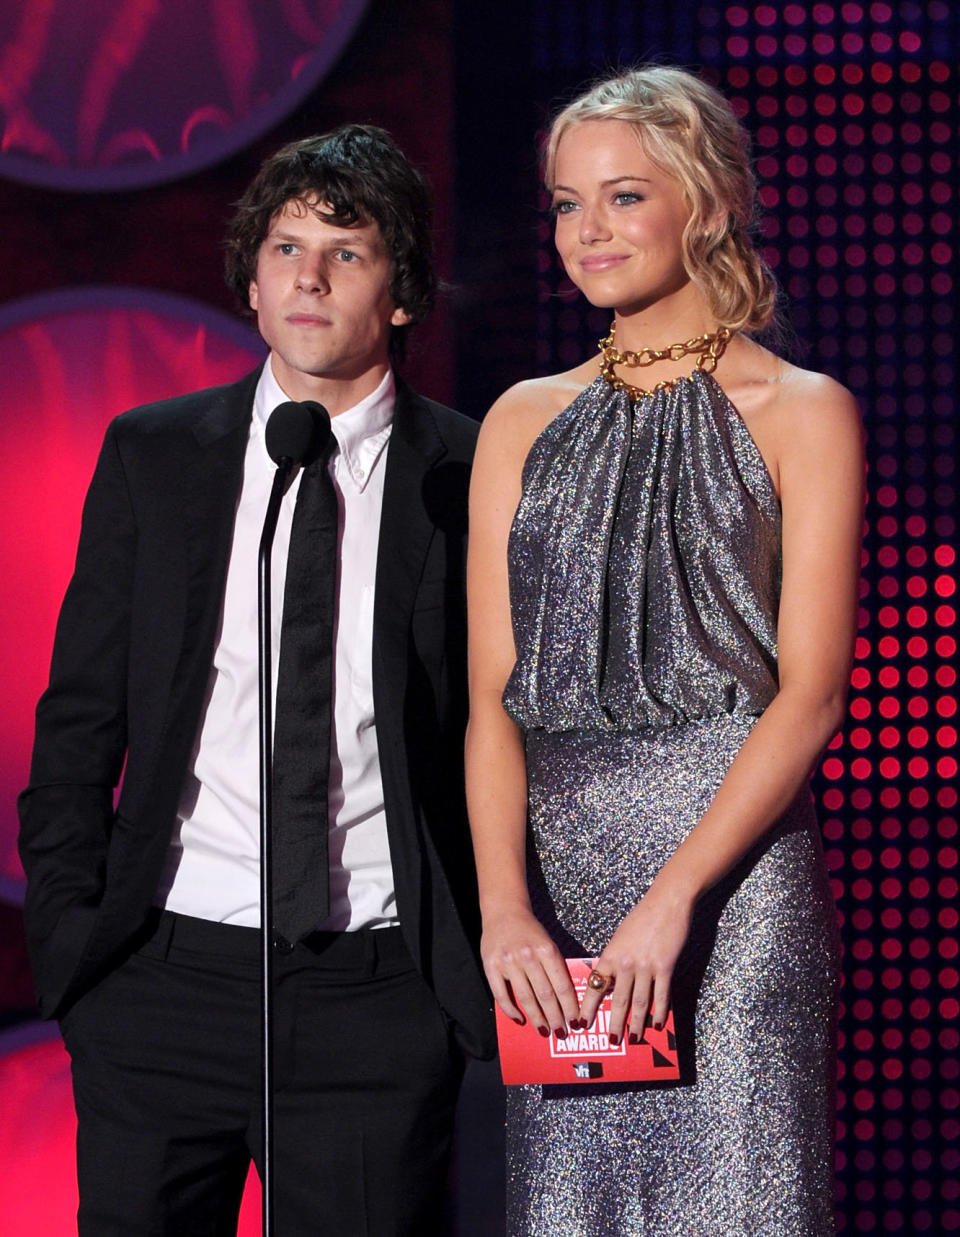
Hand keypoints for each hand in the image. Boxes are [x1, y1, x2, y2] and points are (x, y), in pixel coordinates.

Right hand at [480, 905, 579, 1036]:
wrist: (504, 911)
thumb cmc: (530, 930)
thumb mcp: (548, 943)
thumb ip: (555, 967)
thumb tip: (565, 1000)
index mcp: (547, 950)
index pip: (562, 985)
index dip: (570, 1007)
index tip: (575, 1022)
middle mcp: (528, 956)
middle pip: (545, 995)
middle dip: (556, 1017)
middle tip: (561, 1033)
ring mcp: (508, 961)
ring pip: (526, 997)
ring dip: (537, 1018)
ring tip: (544, 1031)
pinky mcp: (491, 966)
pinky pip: (501, 994)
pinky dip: (511, 1010)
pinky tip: (520, 1019)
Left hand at [579, 884, 692, 1044]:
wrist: (666, 903)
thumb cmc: (641, 917)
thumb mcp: (619, 937)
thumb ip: (614, 959)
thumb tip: (609, 981)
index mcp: (610, 955)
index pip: (595, 987)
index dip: (588, 1008)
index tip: (581, 1024)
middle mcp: (626, 964)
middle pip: (618, 1000)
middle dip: (614, 1023)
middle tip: (611, 1041)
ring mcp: (646, 967)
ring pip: (640, 1002)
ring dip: (636, 1023)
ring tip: (634, 1038)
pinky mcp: (665, 967)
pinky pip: (661, 996)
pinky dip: (660, 1012)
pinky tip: (658, 1025)